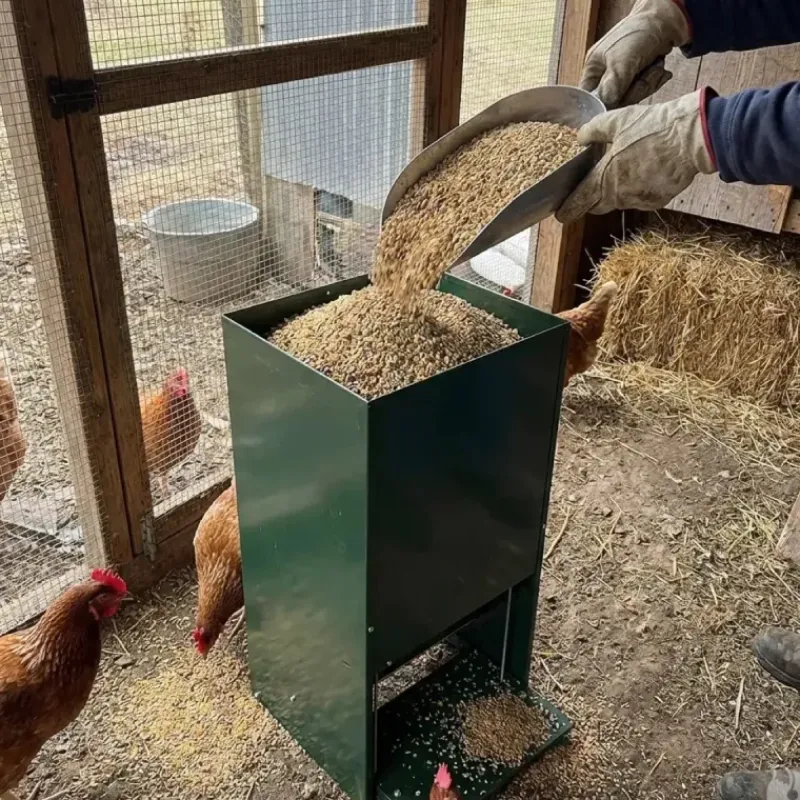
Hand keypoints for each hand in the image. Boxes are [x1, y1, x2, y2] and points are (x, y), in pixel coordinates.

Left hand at [556, 89, 716, 222]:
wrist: (693, 137)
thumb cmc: (654, 127)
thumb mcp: (616, 120)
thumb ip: (592, 130)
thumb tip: (579, 136)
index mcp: (604, 180)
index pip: (579, 203)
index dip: (568, 209)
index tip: (560, 214)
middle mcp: (619, 197)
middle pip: (597, 205)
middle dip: (590, 198)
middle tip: (590, 186)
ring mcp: (639, 201)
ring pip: (618, 201)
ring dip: (615, 190)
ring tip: (622, 168)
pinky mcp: (657, 201)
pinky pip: (639, 198)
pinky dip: (636, 188)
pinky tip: (644, 170)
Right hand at [581, 0, 690, 108]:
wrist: (668, 18)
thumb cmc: (640, 32)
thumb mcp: (622, 61)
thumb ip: (611, 86)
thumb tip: (605, 108)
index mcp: (593, 68)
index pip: (590, 99)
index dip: (603, 106)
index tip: (617, 103)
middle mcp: (605, 74)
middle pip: (614, 102)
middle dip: (634, 90)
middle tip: (645, 75)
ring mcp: (623, 76)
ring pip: (631, 98)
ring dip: (647, 83)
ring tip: (656, 67)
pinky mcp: (638, 77)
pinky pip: (643, 91)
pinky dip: (654, 81)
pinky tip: (661, 70)